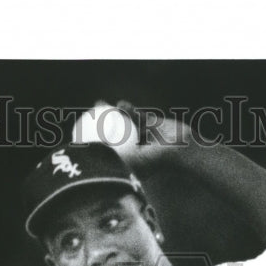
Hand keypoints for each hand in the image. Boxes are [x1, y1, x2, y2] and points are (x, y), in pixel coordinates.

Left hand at [71, 100, 189, 168]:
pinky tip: (120, 103)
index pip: (106, 150)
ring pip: (122, 122)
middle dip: (99, 125)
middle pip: (111, 134)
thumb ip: (117, 160)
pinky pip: (136, 115)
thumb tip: (94, 158)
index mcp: (127, 161)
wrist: (183, 148)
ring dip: (110, 113)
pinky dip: (128, 109)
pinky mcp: (150, 124)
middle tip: (88, 115)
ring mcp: (141, 135)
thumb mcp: (134, 161)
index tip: (82, 135)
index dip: (93, 143)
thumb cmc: (158, 159)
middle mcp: (132, 148)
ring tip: (99, 104)